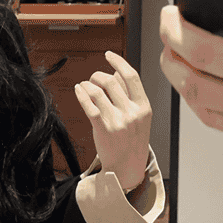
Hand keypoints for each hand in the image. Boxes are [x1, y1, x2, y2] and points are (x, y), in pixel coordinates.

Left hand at [74, 50, 152, 190]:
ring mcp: (117, 121)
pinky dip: (81, 94)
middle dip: (98, 75)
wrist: (127, 167)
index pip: (131, 76)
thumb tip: (116, 72)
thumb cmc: (132, 140)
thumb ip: (129, 95)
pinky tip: (78, 90)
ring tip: (84, 85)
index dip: (118, 62)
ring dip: (87, 84)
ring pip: (97, 91)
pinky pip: (89, 105)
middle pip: (111, 81)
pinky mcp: (103, 128)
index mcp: (144, 107)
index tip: (108, 54)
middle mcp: (132, 113)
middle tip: (93, 78)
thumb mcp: (139, 117)